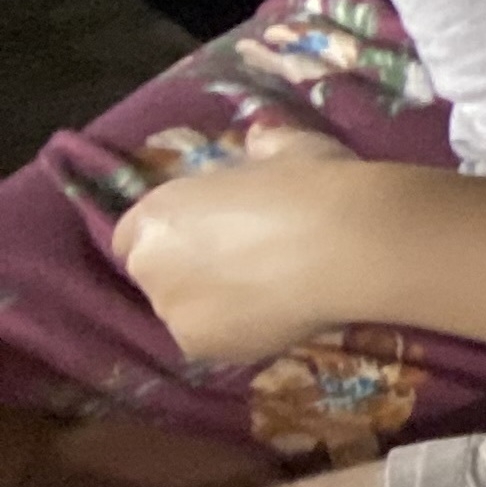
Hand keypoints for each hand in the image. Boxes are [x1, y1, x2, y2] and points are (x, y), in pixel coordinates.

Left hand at [105, 125, 399, 365]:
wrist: (350, 244)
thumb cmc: (315, 185)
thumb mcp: (290, 149)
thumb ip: (264, 147)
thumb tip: (261, 138)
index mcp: (159, 210)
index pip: (134, 235)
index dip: (174, 235)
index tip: (211, 234)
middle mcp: (149, 264)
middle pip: (157, 275)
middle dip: (191, 270)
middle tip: (248, 262)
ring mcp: (172, 311)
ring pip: (186, 310)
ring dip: (215, 302)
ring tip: (271, 291)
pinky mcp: (201, 347)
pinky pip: (213, 339)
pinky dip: (238, 329)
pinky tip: (279, 313)